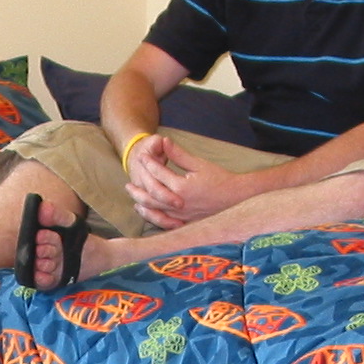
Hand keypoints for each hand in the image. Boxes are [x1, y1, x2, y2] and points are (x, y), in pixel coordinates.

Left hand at [125, 137, 256, 227]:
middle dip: (138, 187)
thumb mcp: (198, 164)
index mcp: (181, 186)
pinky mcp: (185, 222)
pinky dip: (153, 217)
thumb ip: (179, 154)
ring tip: (133, 198)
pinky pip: (164, 222)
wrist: (235, 197)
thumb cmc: (219, 179)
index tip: (142, 157)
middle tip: (128, 183)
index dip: (148, 163)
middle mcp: (178, 203)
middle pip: (151, 194)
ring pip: (155, 210)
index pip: (158, 173)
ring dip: (142, 203)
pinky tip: (148, 212)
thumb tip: (164, 140)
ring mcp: (181, 215)